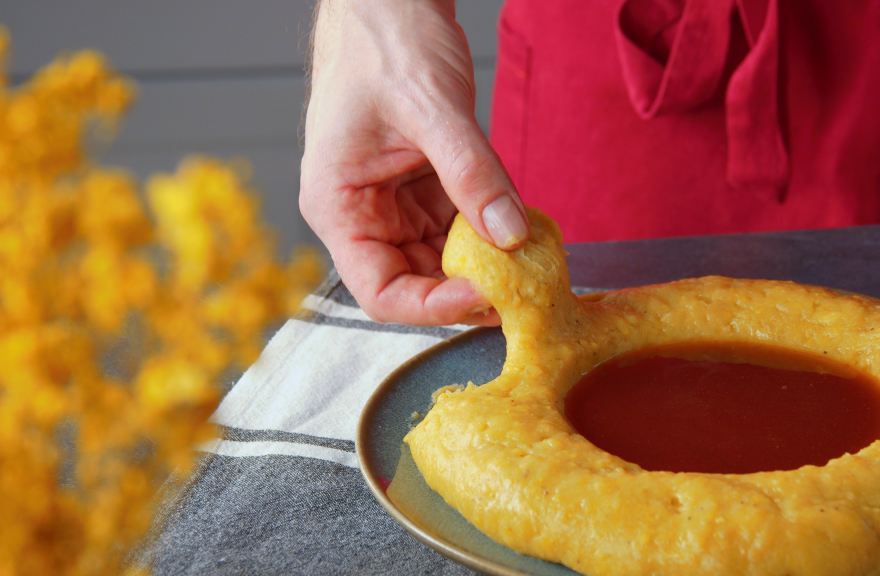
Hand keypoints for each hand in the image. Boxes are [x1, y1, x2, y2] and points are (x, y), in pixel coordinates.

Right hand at [300, 0, 528, 325]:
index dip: (432, 306)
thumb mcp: (432, 109)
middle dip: (466, 289)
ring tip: (526, 261)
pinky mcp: (422, 188)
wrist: (388, 1)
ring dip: (483, 265)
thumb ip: (472, 174)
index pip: (380, 291)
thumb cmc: (384, 43)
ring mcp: (393, 204)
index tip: (485, 295)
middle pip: (413, 283)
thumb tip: (510, 235)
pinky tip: (519, 229)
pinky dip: (489, 232)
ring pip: (440, 259)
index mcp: (338, 205)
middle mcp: (362, 214)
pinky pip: (457, 227)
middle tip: (519, 288)